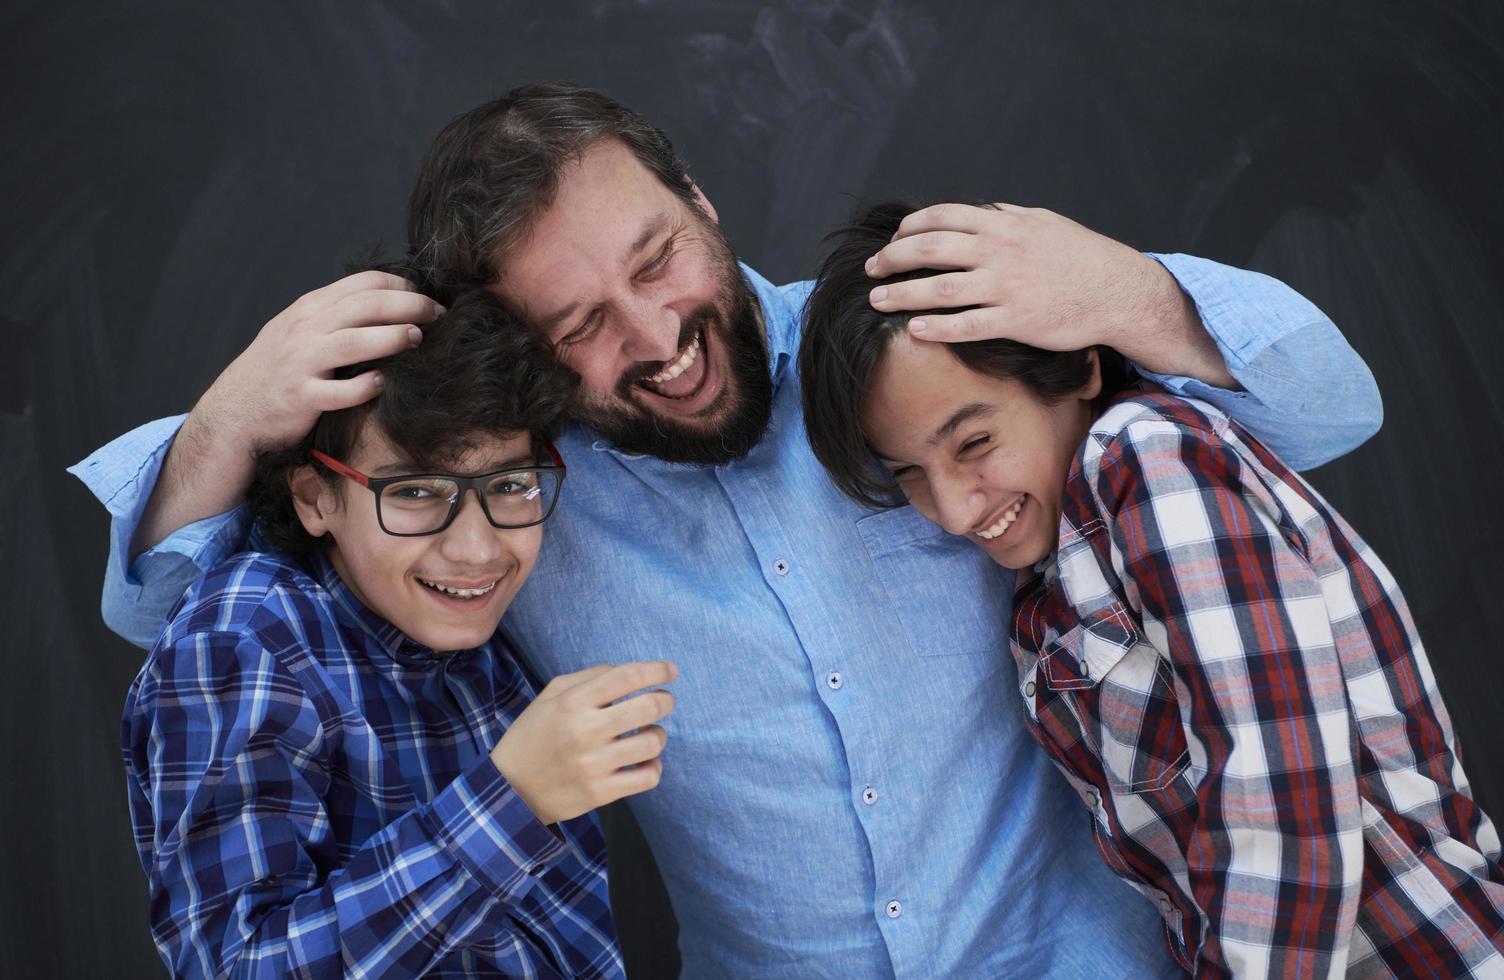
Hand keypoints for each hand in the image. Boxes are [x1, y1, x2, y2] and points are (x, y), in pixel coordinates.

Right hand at [198, 270, 445, 456]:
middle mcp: (305, 329)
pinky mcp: (301, 398)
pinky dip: (363, 386)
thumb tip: (390, 304)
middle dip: (407, 305)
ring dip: (390, 338)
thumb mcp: (300, 329)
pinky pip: (338, 392)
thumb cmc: (277, 369)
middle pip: (364, 306)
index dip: (400, 285)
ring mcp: (301, 363)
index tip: (425, 296)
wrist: (235, 409)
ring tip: (418, 338)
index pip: (362, 283)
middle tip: (437, 314)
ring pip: (352, 343)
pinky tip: (382, 383)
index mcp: (310, 308)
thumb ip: (337, 314)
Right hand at [491, 661, 677, 824]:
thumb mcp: (550, 696)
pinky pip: (647, 777)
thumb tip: (626, 673)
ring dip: (659, 734)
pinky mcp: (601, 792)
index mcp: (573, 702)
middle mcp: (585, 730)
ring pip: (653, 742)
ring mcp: (594, 764)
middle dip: (665, 700)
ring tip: (649, 734)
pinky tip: (644, 761)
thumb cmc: (533, 735)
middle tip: (664, 701)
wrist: (510, 789)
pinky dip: (653, 766)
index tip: (671, 671)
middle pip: (649, 706)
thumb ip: (588, 678)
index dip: (656, 670)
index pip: (626, 677)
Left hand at [864, 203, 1233, 385]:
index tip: (894, 239)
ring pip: (940, 288)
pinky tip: (915, 329)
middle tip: (872, 269)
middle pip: (930, 249)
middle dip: (893, 258)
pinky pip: (966, 325)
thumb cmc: (1079, 256)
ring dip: (901, 293)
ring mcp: (1005, 287)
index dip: (910, 228)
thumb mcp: (1041, 221)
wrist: (1118, 289)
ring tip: (877, 300)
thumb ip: (1005, 216)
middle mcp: (999, 251)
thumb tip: (976, 211)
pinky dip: (936, 327)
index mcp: (1003, 224)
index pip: (942, 217)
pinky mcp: (1015, 321)